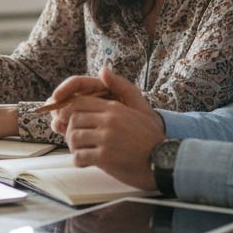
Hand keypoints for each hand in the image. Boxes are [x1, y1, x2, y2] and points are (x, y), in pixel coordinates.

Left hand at [49, 68, 166, 189]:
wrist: (163, 161)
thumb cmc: (150, 138)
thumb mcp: (137, 110)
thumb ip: (119, 91)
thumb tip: (102, 70)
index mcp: (114, 108)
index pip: (80, 102)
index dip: (69, 111)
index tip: (68, 121)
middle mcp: (109, 120)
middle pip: (73, 118)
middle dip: (69, 130)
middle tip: (74, 140)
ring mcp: (106, 138)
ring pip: (73, 137)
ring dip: (73, 146)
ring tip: (81, 151)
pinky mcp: (105, 156)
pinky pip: (79, 156)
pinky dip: (79, 160)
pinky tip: (86, 162)